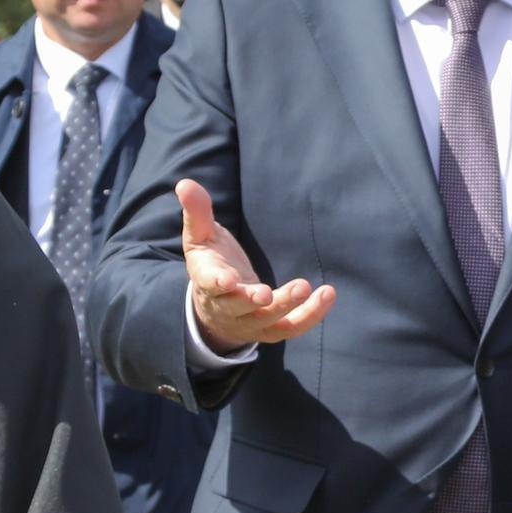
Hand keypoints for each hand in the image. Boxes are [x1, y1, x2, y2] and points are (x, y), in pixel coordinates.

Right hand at [178, 178, 335, 353]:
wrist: (216, 305)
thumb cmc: (211, 262)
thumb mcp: (201, 236)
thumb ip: (197, 212)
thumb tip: (184, 183)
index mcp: (207, 281)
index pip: (210, 284)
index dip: (218, 283)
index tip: (228, 281)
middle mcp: (226, 306)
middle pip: (239, 308)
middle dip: (253, 300)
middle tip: (268, 293)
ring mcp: (249, 321)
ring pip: (268, 321)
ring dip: (289, 307)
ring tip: (309, 289)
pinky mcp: (270, 329)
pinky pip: (291, 327)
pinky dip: (310, 316)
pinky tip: (327, 296)